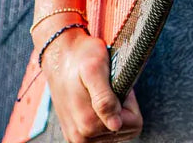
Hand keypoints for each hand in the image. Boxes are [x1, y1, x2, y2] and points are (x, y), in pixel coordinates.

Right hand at [39, 26, 143, 142]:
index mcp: (89, 124)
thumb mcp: (96, 69)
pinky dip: (103, 115)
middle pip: (124, 129)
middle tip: (107, 86)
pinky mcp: (74, 135)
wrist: (60, 57)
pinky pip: (102, 132)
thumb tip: (116, 125)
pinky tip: (93, 100)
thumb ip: (105, 98)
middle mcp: (81, 138)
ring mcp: (77, 138)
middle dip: (121, 107)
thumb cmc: (81, 57)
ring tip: (99, 92)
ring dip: (113, 111)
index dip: (129, 101)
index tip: (115, 85)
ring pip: (114, 131)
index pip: (133, 123)